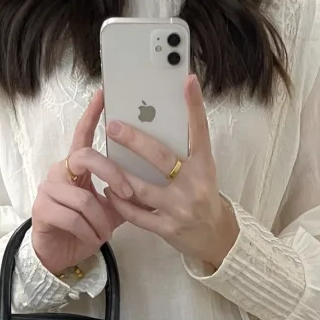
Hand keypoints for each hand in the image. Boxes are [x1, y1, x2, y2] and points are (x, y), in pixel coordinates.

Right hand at [31, 90, 135, 277]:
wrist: (60, 256)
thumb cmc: (85, 229)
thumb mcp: (110, 210)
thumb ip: (126, 195)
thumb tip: (155, 184)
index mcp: (76, 167)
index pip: (83, 135)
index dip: (92, 115)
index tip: (103, 94)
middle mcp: (59, 171)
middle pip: (86, 157)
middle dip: (112, 174)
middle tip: (128, 194)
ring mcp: (48, 189)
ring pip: (83, 197)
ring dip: (101, 220)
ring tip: (105, 233)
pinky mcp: (42, 210)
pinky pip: (73, 218)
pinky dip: (89, 233)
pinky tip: (92, 240)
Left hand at [103, 74, 239, 270]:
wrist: (215, 238)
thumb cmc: (203, 197)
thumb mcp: (203, 171)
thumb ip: (184, 152)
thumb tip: (157, 123)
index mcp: (205, 167)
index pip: (200, 131)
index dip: (195, 106)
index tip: (188, 81)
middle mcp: (194, 186)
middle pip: (161, 158)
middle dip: (135, 140)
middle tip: (113, 126)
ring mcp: (180, 209)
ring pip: (142, 188)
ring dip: (119, 173)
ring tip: (103, 159)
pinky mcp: (168, 229)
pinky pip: (138, 215)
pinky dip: (121, 202)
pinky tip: (109, 190)